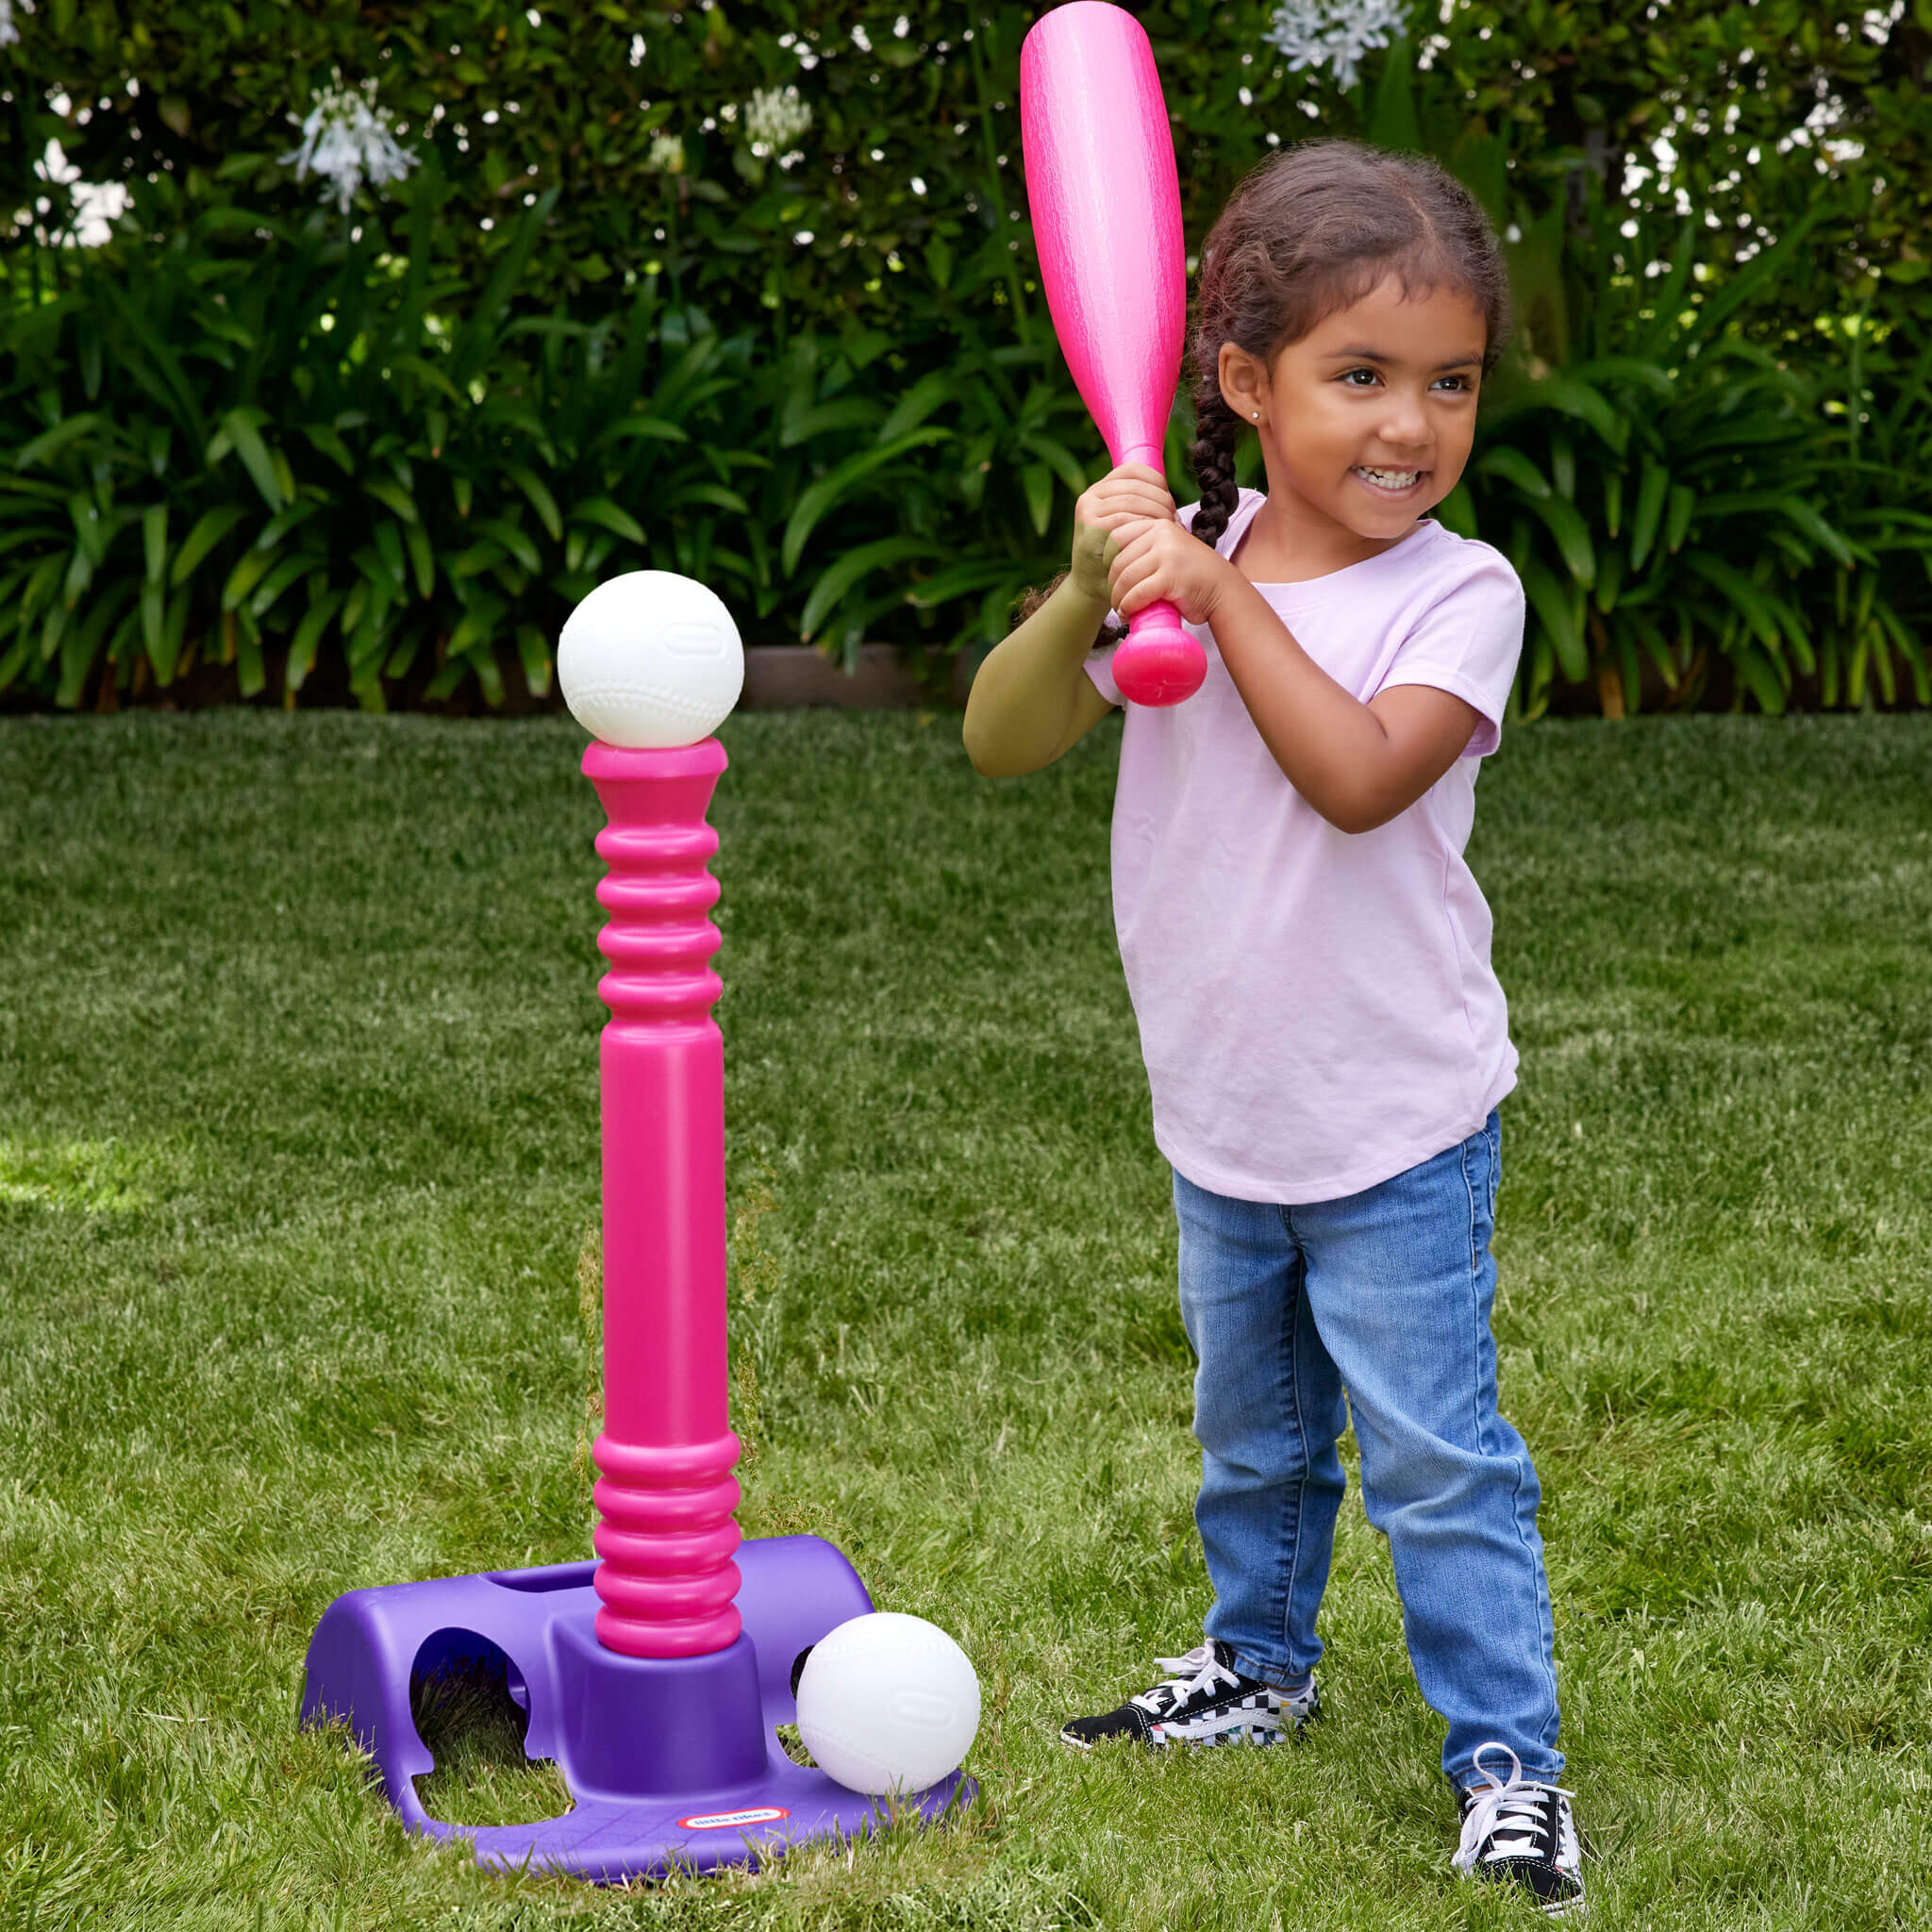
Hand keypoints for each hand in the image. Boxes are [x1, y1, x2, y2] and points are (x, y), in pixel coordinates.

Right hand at [1071, 462, 1174, 603]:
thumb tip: (1168, 493)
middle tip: (1174, 519)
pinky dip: (1144, 525)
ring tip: (1169, 528)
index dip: (1156, 481)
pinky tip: (1155, 537)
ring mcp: (1087, 510)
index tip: (1170, 501)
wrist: (1092, 589)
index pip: (1132, 470)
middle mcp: (1090, 495)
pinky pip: (1124, 518)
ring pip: (1132, 500)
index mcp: (1099, 489)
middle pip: (1135, 486)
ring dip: (1156, 512)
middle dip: (1161, 500)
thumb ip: (1138, 507)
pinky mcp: (1090, 526)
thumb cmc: (1117, 557)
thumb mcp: (1126, 526)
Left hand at [1107, 511, 1233, 629]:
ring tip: (1121, 611)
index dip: (1108, 560)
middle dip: (1112, 585)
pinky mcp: (1170, 576)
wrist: (1223, 590)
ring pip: (1126, 578)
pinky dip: (1128, 607)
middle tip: (1116, 601)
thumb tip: (1111, 564)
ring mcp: (1167, 554)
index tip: (1113, 579)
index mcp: (1158, 525)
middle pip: (1119, 560)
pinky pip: (1137, 593)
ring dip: (1118, 599)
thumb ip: (1147, 549)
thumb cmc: (1193, 576)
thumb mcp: (1169, 551)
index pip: (1117, 536)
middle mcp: (1162, 534)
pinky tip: (1128, 614)